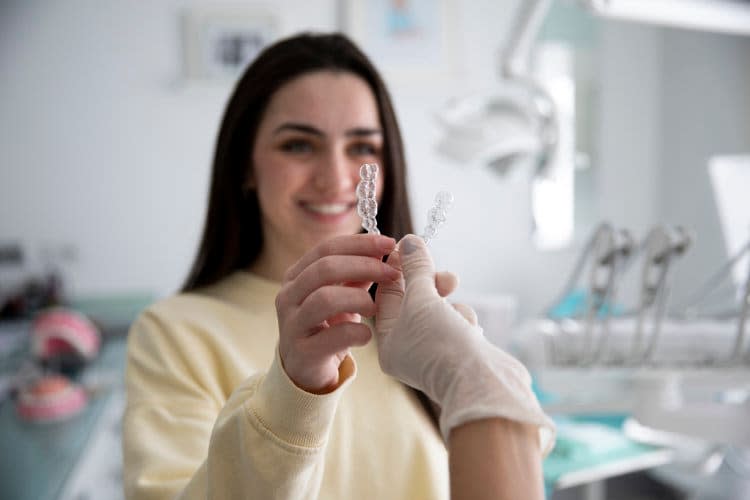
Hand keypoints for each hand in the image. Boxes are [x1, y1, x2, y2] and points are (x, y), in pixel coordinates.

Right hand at [275, 234, 398, 393]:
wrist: (306, 371)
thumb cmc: (327, 327)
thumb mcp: (341, 295)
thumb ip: (357, 275)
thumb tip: (386, 252)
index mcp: (297, 275)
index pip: (327, 248)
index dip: (360, 244)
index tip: (390, 244)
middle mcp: (288, 296)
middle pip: (325, 268)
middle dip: (364, 266)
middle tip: (392, 273)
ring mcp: (292, 324)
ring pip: (324, 299)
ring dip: (358, 299)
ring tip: (375, 309)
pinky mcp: (302, 352)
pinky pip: (332, 336)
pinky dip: (357, 333)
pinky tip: (367, 335)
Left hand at [375, 235, 554, 451]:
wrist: (483, 384)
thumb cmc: (442, 344)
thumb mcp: (422, 300)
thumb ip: (415, 269)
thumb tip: (409, 241)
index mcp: (388, 341)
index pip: (387, 296)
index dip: (399, 269)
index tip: (411, 248)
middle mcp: (409, 349)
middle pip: (416, 301)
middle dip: (432, 285)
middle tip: (446, 277)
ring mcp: (437, 352)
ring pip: (442, 310)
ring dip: (452, 305)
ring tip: (459, 316)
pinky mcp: (462, 352)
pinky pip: (460, 323)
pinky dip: (466, 321)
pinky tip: (471, 333)